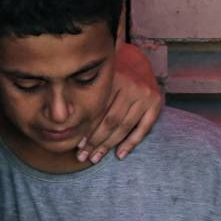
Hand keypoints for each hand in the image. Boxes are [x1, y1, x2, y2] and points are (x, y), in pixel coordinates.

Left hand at [77, 42, 162, 163]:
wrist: (137, 63)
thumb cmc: (111, 77)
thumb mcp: (99, 80)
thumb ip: (88, 97)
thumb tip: (65, 123)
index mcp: (113, 78)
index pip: (98, 110)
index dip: (86, 129)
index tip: (77, 145)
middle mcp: (130, 85)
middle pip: (110, 121)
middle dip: (95, 141)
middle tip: (83, 156)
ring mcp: (145, 94)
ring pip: (124, 127)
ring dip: (108, 146)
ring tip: (95, 157)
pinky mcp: (155, 103)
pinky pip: (142, 129)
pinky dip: (130, 143)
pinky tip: (119, 154)